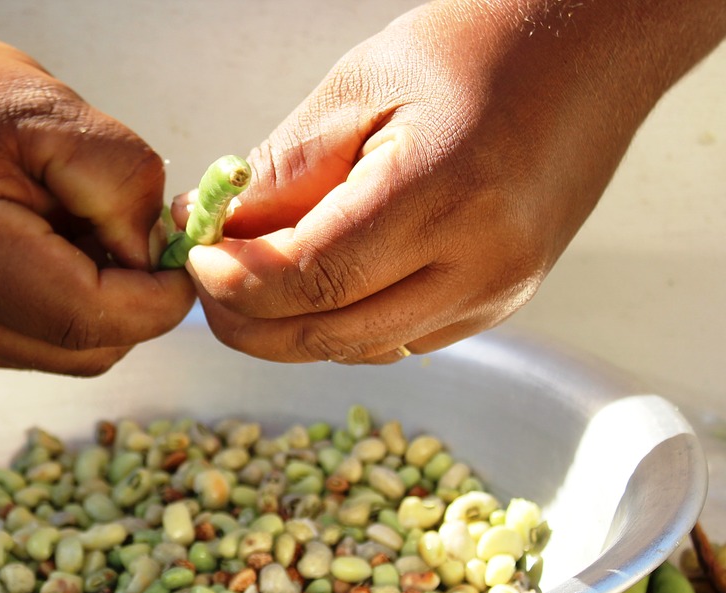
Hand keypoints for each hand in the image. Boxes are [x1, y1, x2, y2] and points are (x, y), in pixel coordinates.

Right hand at [0, 0, 194, 375]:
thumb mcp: (58, 116)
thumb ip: (123, 190)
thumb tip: (156, 260)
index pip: (91, 319)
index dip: (157, 299)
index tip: (183, 257)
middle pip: (85, 351)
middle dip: (131, 303)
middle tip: (128, 231)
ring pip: (68, 356)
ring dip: (99, 308)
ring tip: (75, 232)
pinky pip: (38, 344)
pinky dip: (66, 309)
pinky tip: (47, 251)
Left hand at [177, 0, 725, 363]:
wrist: (588, 53)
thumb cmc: (474, 51)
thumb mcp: (359, 88)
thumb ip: (282, 172)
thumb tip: (210, 230)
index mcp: (445, 194)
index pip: (314, 277)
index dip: (238, 283)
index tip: (194, 259)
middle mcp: (481, 262)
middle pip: (332, 334)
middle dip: (249, 322)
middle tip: (206, 284)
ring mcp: (498, 293)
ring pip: (362, 350)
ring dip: (291, 329)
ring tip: (250, 281)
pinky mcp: (500, 305)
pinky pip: (398, 341)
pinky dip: (342, 325)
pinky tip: (316, 286)